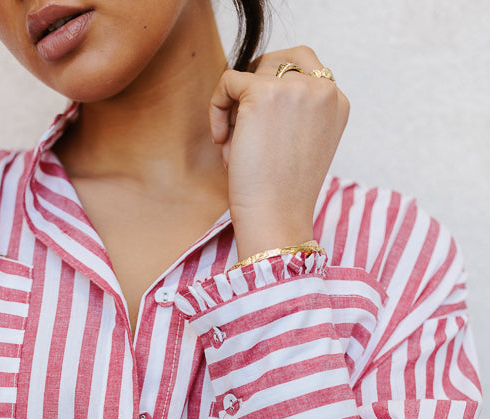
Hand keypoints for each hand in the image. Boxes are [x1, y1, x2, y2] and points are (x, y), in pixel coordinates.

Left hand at [209, 46, 349, 257]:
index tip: (262, 129)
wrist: (276, 219)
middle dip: (254, 95)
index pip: (302, 67)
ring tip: (235, 147)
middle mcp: (323, 89)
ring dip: (237, 109)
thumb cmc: (283, 193)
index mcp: (338, 101)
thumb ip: (295, 110)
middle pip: (276, 63)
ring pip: (251, 73)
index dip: (274, 92)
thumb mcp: (302, 144)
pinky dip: (217, 109)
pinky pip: (227, 81)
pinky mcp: (263, 91)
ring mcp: (295, 87)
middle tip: (244, 135)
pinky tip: (221, 141)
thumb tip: (253, 82)